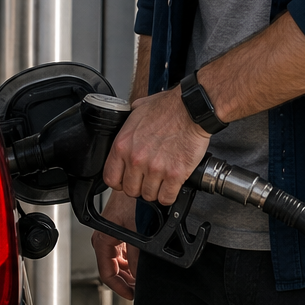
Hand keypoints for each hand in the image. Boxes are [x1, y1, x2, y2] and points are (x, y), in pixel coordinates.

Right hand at [92, 193, 137, 300]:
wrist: (136, 180)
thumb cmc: (132, 200)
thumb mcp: (136, 231)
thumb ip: (138, 256)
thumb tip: (140, 276)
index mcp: (103, 241)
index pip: (107, 274)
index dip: (120, 287)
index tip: (132, 294)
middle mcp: (105, 238)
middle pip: (112, 268)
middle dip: (125, 280)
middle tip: (137, 288)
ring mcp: (111, 234)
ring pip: (118, 260)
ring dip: (129, 270)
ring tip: (140, 278)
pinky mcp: (119, 228)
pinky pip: (123, 250)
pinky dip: (131, 259)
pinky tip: (140, 261)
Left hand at [102, 87, 211, 207]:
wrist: (193, 109)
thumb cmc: (170, 107)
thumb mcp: (140, 108)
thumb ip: (130, 121)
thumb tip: (129, 122)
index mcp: (123, 145)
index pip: (111, 178)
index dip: (120, 182)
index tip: (127, 181)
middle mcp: (136, 159)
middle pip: (130, 190)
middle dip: (139, 187)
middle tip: (149, 179)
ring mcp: (155, 168)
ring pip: (149, 196)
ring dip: (156, 191)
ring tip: (162, 181)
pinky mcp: (175, 174)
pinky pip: (166, 197)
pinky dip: (169, 195)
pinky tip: (172, 186)